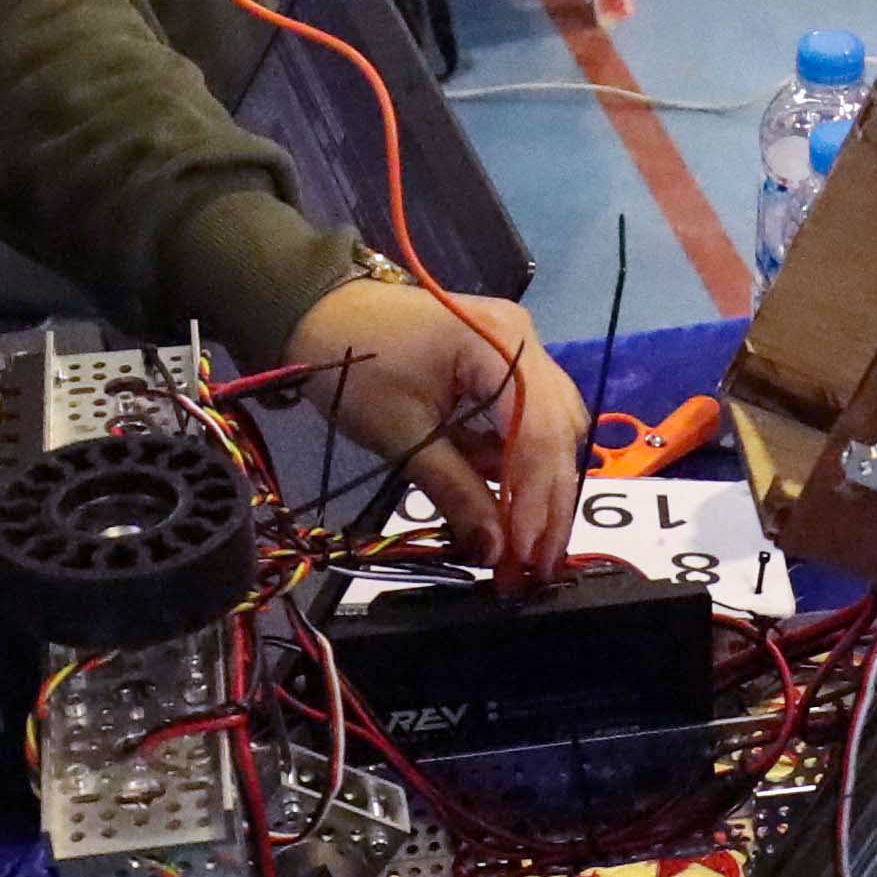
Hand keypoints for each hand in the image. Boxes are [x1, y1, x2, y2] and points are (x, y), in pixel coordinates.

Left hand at [288, 272, 575, 570]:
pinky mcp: (506, 361)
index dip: (536, 500)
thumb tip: (494, 553)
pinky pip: (532, 416)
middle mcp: (525, 338)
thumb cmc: (353, 365)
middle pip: (559, 431)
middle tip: (536, 564)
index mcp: (500, 344)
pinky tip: (503, 496)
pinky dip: (521, 459)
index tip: (526, 558)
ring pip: (555, 425)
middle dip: (548, 501)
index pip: (538, 432)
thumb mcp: (401, 436)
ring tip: (522, 539)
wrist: (317, 312)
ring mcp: (520, 346)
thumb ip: (455, 492)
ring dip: (540, 483)